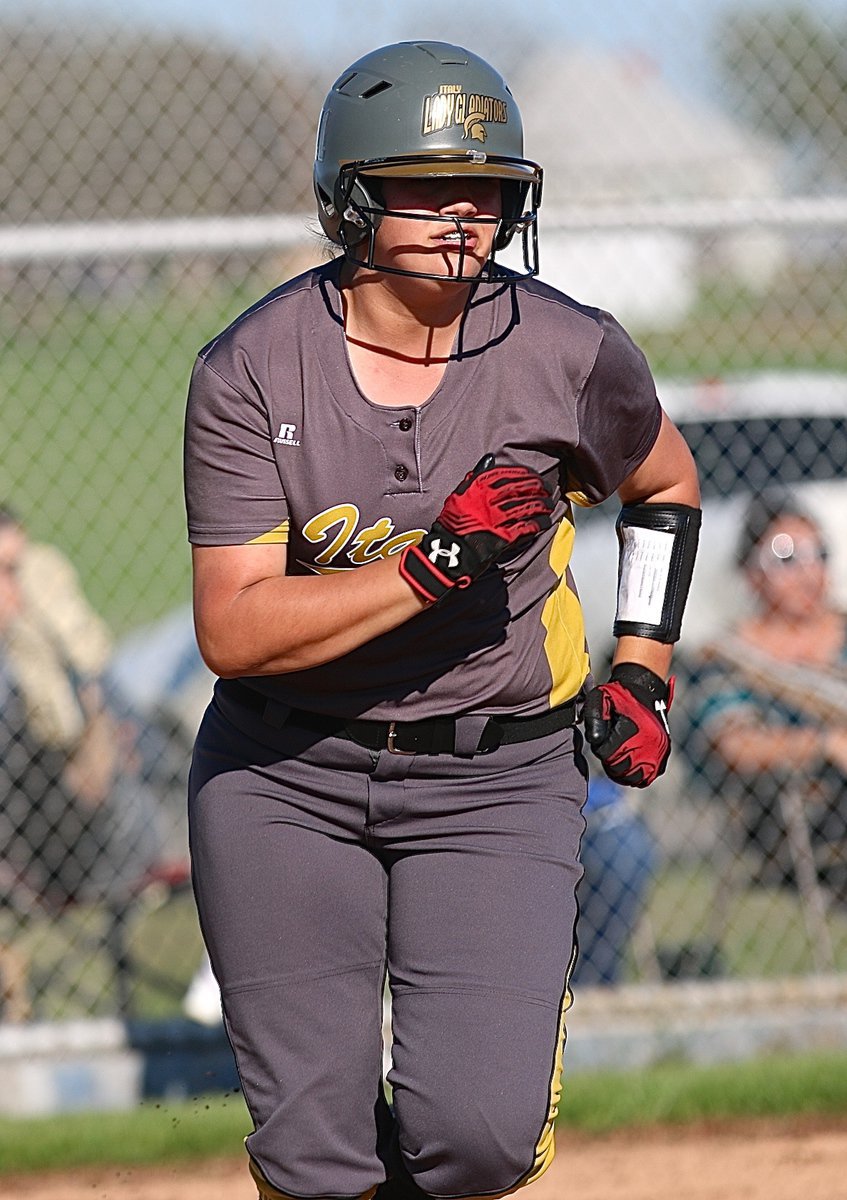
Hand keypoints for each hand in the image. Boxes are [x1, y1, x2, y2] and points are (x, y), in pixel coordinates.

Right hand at [399, 454, 553, 604]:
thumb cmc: (453, 522)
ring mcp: (496, 519)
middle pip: (521, 489)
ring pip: (527, 507)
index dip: (525, 474)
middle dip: (537, 488)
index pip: (508, 474)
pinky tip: (546, 521)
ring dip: (541, 505)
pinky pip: (526, 527)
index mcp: (478, 487)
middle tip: (546, 488)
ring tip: (549, 504)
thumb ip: (476, 476)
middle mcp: (488, 501)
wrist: (447, 552)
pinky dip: (539, 523)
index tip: (534, 475)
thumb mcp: (460, 493)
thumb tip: (490, 459)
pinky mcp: (503, 537)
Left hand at [583, 662, 673, 787]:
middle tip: (609, 747)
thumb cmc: (619, 697)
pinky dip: (635, 775)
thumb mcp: (600, 698)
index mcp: (633, 729)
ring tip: (617, 756)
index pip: (607, 754)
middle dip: (609, 760)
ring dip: (621, 770)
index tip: (601, 738)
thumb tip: (595, 741)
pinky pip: (645, 778)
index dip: (599, 748)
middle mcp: (649, 743)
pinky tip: (628, 764)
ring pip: (632, 777)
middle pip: (619, 768)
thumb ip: (594, 718)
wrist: (645, 691)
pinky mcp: (663, 758)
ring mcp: (658, 752)